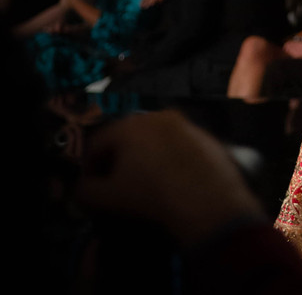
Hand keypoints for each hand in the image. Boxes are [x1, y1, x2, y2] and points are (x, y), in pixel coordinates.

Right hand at [76, 111, 263, 248]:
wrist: (206, 198)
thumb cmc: (150, 194)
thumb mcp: (107, 198)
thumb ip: (85, 191)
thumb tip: (81, 188)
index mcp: (129, 125)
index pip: (97, 143)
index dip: (89, 167)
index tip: (90, 187)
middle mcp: (157, 116)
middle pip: (126, 137)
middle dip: (116, 160)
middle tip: (114, 185)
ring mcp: (184, 123)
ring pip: (154, 139)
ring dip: (143, 157)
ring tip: (143, 183)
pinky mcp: (204, 134)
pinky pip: (177, 144)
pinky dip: (169, 158)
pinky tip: (170, 179)